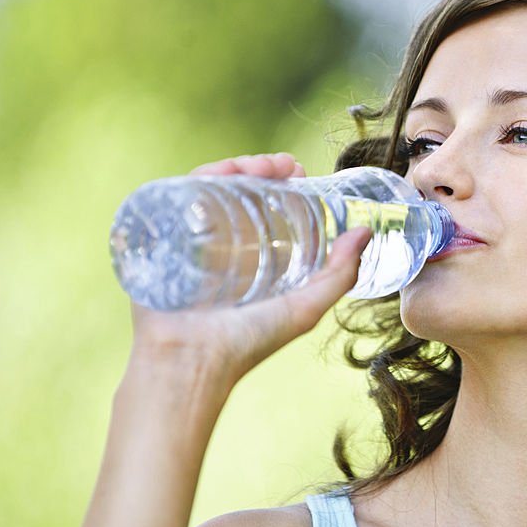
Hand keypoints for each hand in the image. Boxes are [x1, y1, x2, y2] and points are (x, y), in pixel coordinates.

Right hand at [126, 153, 370, 400]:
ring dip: (237, 167)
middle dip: (262, 168)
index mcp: (249, 257)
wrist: (190, 361)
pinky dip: (201, 177)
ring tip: (262, 165)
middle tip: (285, 165)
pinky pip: (178, 197)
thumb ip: (339, 275)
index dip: (281, 183)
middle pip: (237, 191)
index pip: (263, 206)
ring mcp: (189, 239)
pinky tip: (224, 171)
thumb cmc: (247, 343)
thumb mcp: (305, 307)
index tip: (299, 171)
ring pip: (211, 188)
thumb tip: (365, 232)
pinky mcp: (161, 238)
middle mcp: (218, 244)